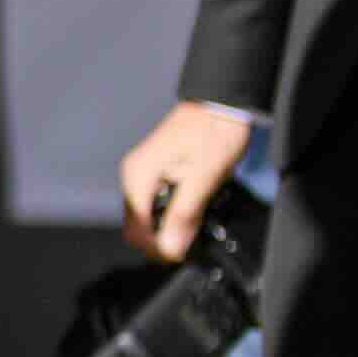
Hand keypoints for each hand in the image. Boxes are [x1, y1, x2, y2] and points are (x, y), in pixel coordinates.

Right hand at [123, 99, 257, 261]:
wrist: (223, 103)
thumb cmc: (216, 132)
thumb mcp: (205, 177)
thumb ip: (185, 214)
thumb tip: (171, 248)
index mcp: (139, 178)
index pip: (135, 230)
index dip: (158, 248)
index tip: (185, 253)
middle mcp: (134, 176)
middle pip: (138, 226)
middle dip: (163, 239)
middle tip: (195, 241)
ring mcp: (143, 173)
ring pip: (147, 216)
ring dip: (170, 226)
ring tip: (199, 223)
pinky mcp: (156, 171)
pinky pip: (156, 203)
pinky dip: (173, 212)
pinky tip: (195, 207)